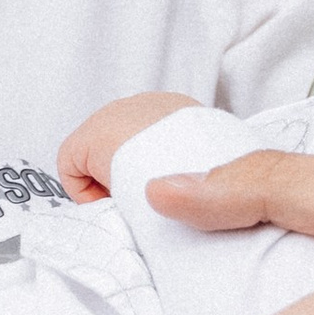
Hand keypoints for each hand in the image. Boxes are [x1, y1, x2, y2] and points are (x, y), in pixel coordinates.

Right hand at [54, 92, 196, 200]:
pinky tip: (178, 172)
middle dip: (111, 176)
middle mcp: (127, 108)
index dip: (87, 195)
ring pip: (127, 135)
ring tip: (161, 191)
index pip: (69, 163)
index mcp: (103, 131)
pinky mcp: (183, 105)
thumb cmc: (180, 199)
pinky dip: (159, 148)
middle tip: (136, 203)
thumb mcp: (132, 211)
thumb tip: (107, 209)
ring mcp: (156, 102)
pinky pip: (155, 127)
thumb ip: (112, 208)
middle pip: (97, 146)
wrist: (245, 180)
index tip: (114, 208)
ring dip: (137, 162)